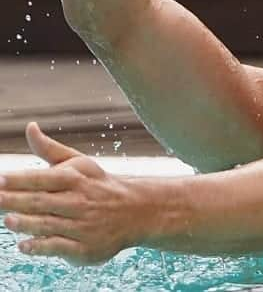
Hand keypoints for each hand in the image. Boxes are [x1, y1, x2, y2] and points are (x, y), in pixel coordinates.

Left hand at [0, 123, 141, 265]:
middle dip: (16, 201)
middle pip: (42, 201)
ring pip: (49, 224)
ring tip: (8, 220)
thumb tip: (30, 127)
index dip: (21, 179)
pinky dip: (41, 246)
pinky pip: (59, 247)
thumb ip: (49, 149)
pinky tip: (24, 244)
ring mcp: (83, 225)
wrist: (136, 210)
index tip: (0, 180)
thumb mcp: (79, 163)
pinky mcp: (85, 248)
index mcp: (76, 178)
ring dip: (27, 223)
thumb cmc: (97, 184)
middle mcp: (80, 201)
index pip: (44, 178)